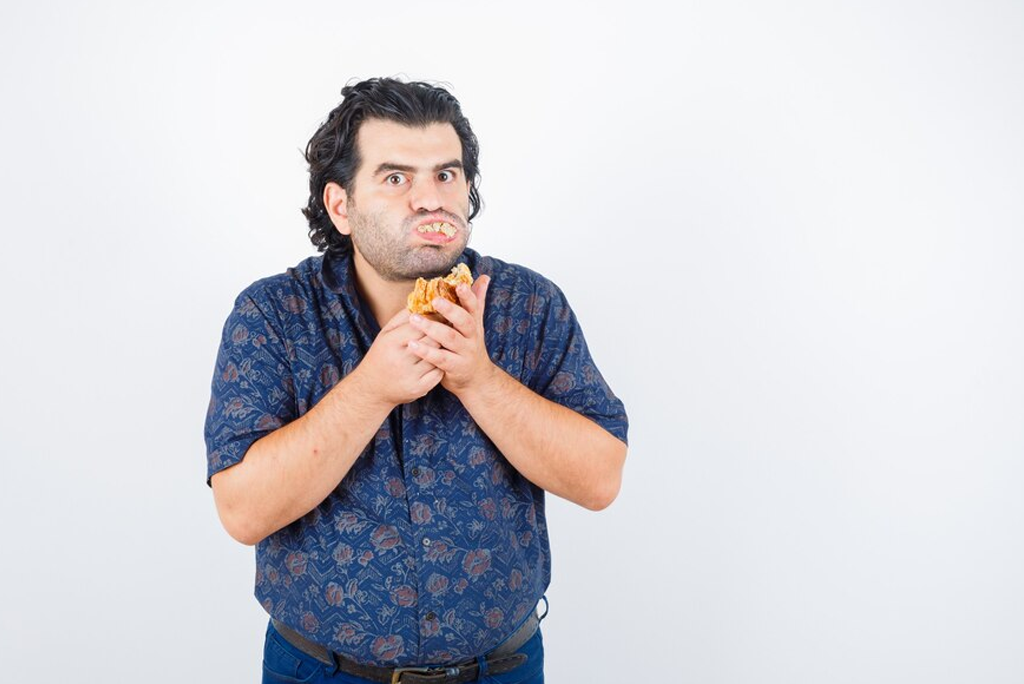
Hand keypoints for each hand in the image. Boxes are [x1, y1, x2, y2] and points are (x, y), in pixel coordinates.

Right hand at [353, 309, 443, 408]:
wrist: (372, 388)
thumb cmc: (381, 355)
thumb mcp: (386, 333)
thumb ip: (403, 316)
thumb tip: (422, 301)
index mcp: (392, 342)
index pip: (420, 325)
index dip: (433, 318)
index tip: (442, 312)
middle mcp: (401, 359)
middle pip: (432, 339)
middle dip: (442, 331)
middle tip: (451, 324)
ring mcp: (411, 376)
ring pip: (438, 356)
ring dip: (445, 348)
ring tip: (449, 340)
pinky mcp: (420, 388)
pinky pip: (440, 373)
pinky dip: (443, 365)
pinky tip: (443, 359)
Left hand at [407, 275, 494, 395]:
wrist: (476, 379)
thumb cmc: (469, 346)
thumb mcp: (475, 323)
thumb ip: (477, 301)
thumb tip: (484, 277)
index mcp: (474, 323)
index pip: (474, 306)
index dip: (468, 295)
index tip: (459, 284)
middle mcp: (472, 337)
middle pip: (464, 321)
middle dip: (450, 310)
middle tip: (434, 300)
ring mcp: (465, 352)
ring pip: (450, 339)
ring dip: (432, 328)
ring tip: (414, 319)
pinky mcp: (456, 367)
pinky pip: (441, 359)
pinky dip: (426, 352)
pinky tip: (412, 344)